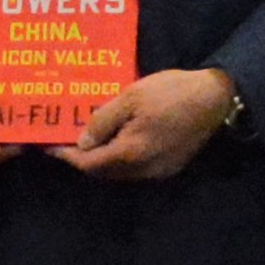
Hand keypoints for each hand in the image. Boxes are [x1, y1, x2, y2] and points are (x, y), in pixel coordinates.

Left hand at [58, 65, 238, 182]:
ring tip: (88, 138)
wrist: (215, 98)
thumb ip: (103, 121)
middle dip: (83, 158)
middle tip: (66, 140)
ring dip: (102, 159)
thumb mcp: (130, 97)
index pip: (89, 164)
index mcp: (130, 153)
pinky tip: (117, 139)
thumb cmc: (171, 92)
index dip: (67, 156)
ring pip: (120, 172)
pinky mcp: (169, 166)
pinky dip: (120, 157)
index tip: (49, 146)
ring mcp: (158, 171)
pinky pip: (135, 168)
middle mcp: (142, 170)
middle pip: (103, 172)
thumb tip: (81, 143)